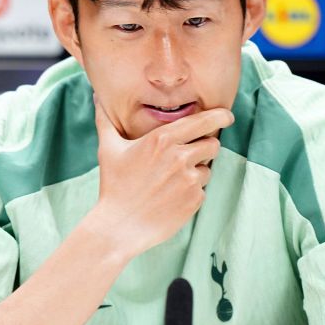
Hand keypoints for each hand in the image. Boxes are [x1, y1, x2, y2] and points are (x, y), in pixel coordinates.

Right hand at [91, 96, 232, 257]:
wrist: (119, 227)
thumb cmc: (113, 186)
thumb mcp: (108, 149)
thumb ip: (106, 120)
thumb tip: (97, 96)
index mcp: (163, 139)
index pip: (205, 120)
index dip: (220, 116)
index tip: (226, 116)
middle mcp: (180, 157)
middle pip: (213, 143)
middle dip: (206, 146)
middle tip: (189, 154)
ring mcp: (189, 180)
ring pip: (208, 168)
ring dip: (196, 172)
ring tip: (171, 181)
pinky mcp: (194, 200)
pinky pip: (202, 190)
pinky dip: (191, 192)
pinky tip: (171, 197)